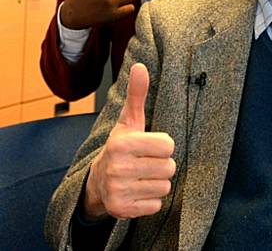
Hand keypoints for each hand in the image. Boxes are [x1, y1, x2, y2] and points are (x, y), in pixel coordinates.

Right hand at [84, 64, 175, 219]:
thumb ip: (137, 95)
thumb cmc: (122, 147)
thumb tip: (140, 66)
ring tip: (141, 177)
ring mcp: (118, 190)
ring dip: (157, 183)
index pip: (168, 145)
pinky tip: (137, 191)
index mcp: (122, 143)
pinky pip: (156, 205)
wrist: (97, 182)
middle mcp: (118, 167)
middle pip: (169, 167)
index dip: (163, 146)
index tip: (149, 146)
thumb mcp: (129, 121)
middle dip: (161, 165)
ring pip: (165, 187)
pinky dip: (150, 200)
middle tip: (146, 163)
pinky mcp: (121, 210)